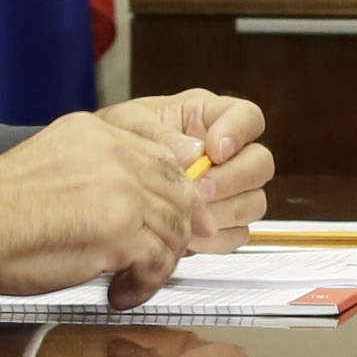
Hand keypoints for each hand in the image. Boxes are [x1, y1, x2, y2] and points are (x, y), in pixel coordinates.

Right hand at [0, 111, 221, 296]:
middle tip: (167, 257)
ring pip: (173, 230)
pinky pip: (157, 262)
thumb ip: (92, 166)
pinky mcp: (119, 234)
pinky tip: (122, 294)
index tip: (187, 214)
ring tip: (131, 281)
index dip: (181, 190)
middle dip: (181, 229)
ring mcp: (122, 193)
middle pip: (178, 193)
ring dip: (158, 263)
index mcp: (97, 133)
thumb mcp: (50, 158)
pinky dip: (145, 285)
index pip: (163, 157)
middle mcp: (116, 155)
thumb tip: (122, 196)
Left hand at [100, 88, 275, 256]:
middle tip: (199, 190)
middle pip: (260, 164)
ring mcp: (228, 190)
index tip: (215, 150)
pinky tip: (188, 235)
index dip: (238, 133)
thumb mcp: (127, 124)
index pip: (247, 117)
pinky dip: (216, 239)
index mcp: (209, 117)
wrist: (96, 177)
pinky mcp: (220, 222)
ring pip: (253, 202)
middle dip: (232, 180)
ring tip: (187, 215)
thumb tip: (193, 153)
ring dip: (223, 212)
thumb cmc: (115, 140)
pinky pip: (237, 233)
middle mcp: (226, 153)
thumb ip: (159, 134)